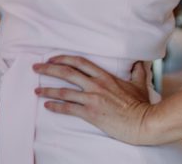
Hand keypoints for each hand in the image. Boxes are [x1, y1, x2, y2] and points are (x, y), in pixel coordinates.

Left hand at [34, 55, 157, 144]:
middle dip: (48, 68)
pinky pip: (69, 108)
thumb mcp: (139, 85)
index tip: (52, 58)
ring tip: (36, 90)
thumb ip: (137, 72)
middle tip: (35, 68)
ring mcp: (93, 99)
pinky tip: (47, 105)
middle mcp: (96, 85)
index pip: (79, 62)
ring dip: (47, 89)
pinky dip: (56, 106)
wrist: (146, 123)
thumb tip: (140, 62)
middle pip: (67, 72)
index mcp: (105, 77)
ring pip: (64, 91)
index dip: (63, 58)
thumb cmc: (143, 105)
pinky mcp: (92, 114)